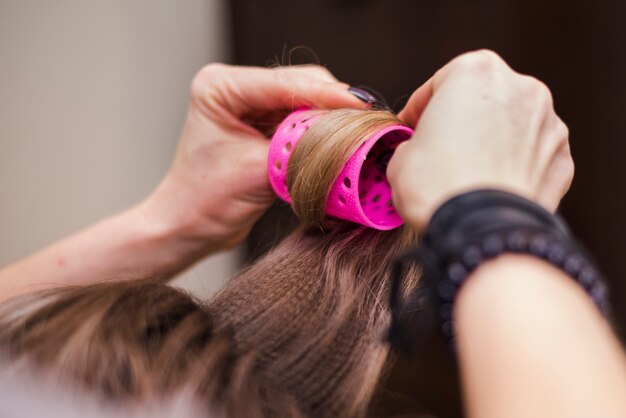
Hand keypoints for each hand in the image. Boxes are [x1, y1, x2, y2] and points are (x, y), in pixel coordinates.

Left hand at [141, 64, 362, 251]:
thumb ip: (299, 151)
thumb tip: (345, 139)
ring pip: (307, 101)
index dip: (326, 95)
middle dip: (333, 105)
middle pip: (301, 84)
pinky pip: (304, 120)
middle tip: (365, 125)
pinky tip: (340, 143)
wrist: (190, 228)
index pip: (284, 82)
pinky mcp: (264, 124)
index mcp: (219, 87)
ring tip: (357, 135)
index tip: (360, 107)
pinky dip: (322, 132)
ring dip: (331, 119)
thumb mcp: (256, 172)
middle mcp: (235, 88)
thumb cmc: (204, 202)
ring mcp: (251, 105)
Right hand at [388, 50, 573, 231]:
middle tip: (442, 148)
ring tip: (469, 173)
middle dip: (464, 121)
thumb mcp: (401, 157)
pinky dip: (515, 168)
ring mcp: (549, 124)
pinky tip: (493, 188)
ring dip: (493, 143)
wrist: (480, 230)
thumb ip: (415, 143)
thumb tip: (421, 153)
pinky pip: (532, 158)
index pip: (440, 83)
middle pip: (483, 100)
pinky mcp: (562, 160)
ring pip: (513, 128)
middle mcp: (520, 88)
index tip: (412, 127)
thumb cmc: (437, 185)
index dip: (420, 108)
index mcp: (476, 72)